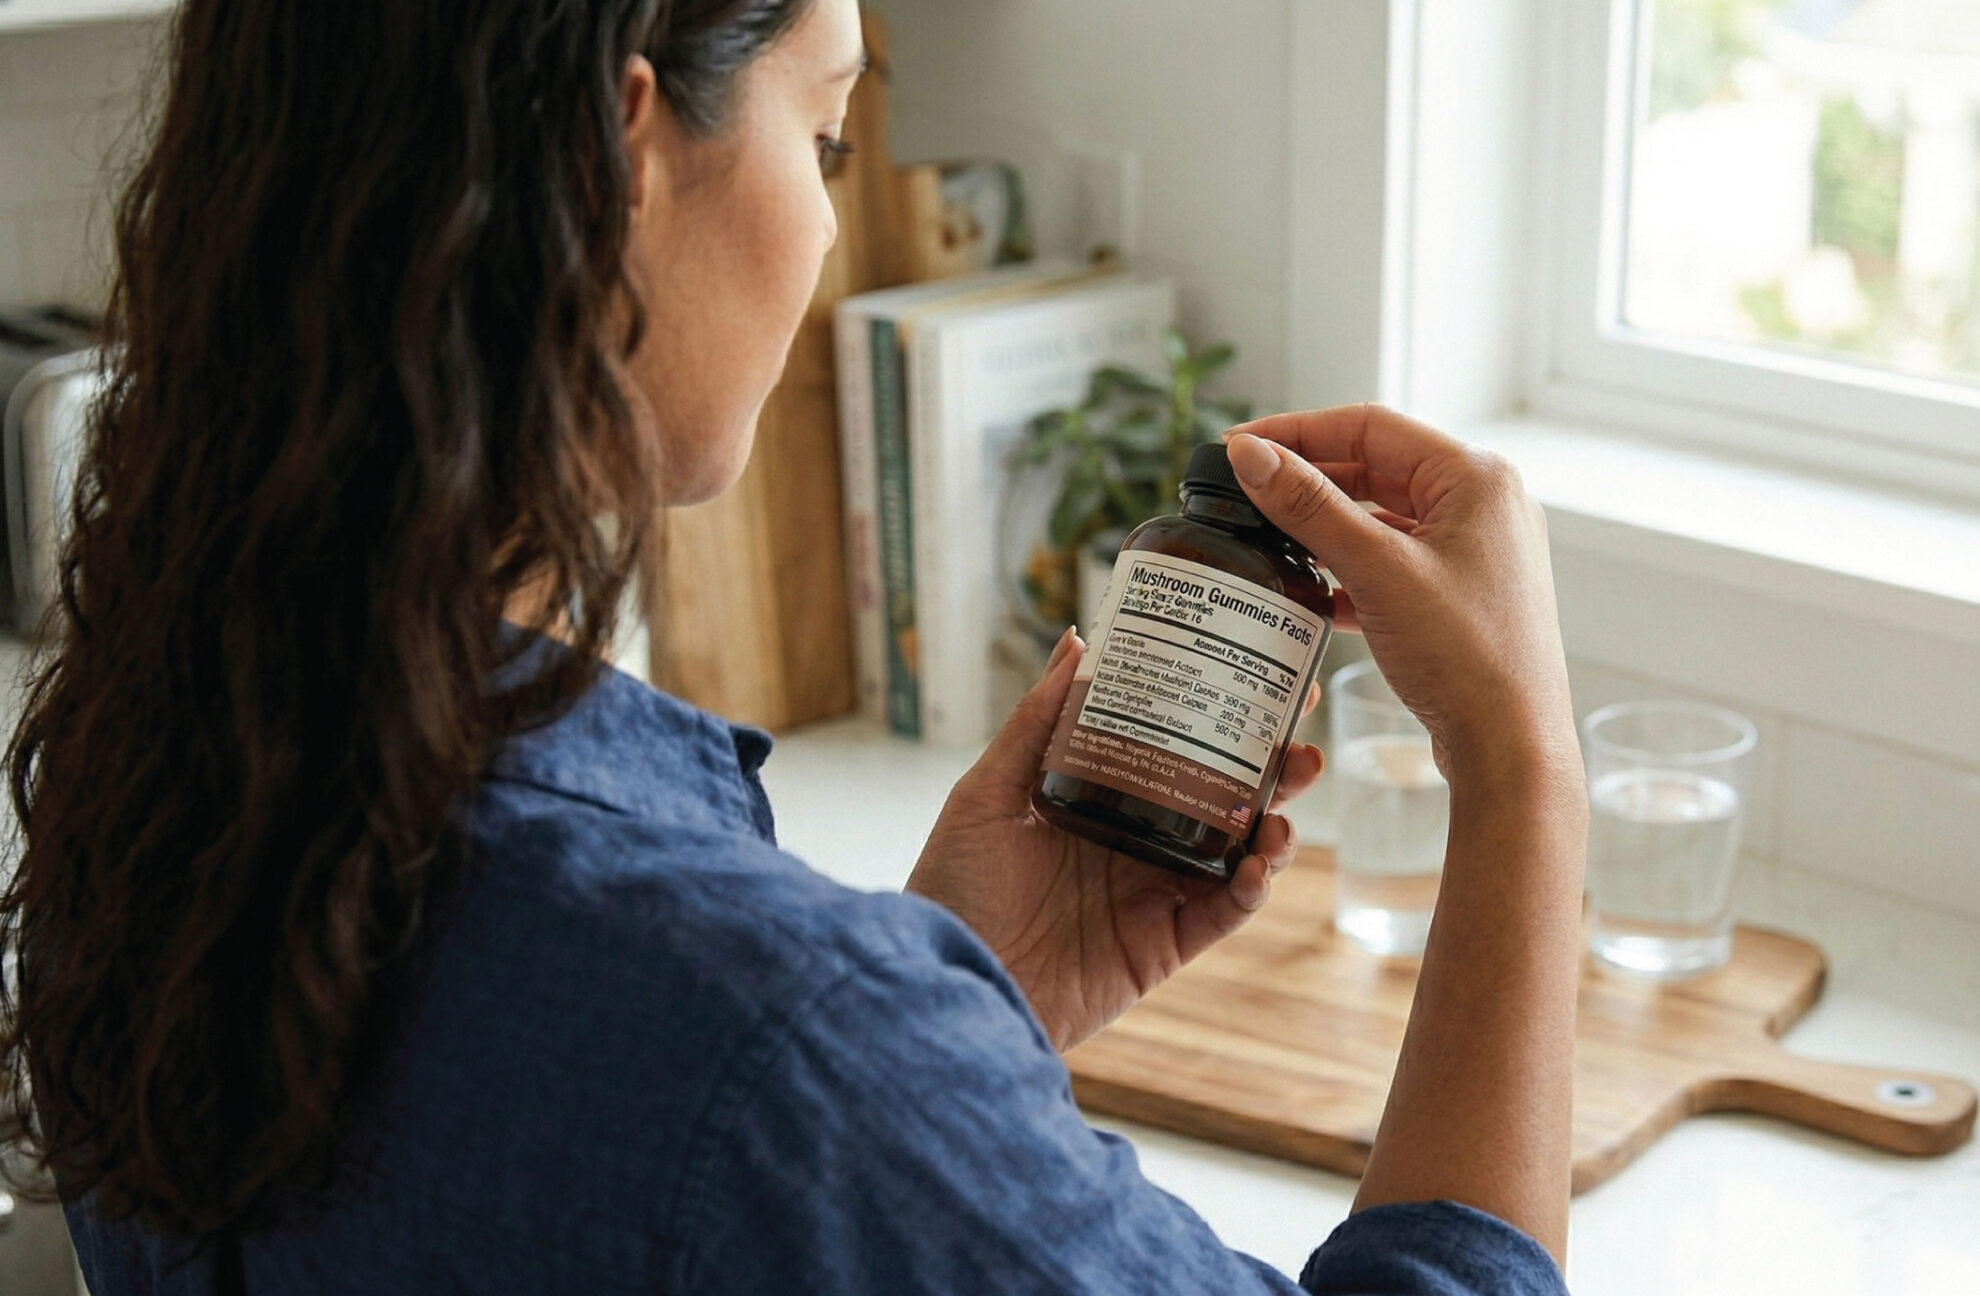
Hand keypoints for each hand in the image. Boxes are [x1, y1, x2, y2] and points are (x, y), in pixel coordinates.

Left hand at [907, 629, 1320, 1051]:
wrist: (950, 981)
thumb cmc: (953, 887)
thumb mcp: (987, 793)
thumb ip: (1036, 723)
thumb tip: (1076, 641)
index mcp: (1100, 799)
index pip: (1177, 749)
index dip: (1223, 719)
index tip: (1264, 680)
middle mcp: (1135, 843)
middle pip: (1223, 798)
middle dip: (1271, 769)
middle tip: (1301, 740)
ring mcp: (1153, 895)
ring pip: (1237, 855)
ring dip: (1275, 829)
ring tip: (1285, 808)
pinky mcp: (1161, 947)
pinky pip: (1221, 915)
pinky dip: (1249, 891)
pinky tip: (1256, 866)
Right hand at [1222, 406, 1577, 784]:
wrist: (1510, 746)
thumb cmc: (1467, 656)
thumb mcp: (1377, 571)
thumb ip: (1309, 507)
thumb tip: (1251, 456)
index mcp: (1476, 479)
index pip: (1370, 427)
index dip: (1297, 432)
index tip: (1241, 448)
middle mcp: (1484, 505)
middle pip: (1377, 468)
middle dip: (1310, 479)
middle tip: (1247, 492)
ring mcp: (1478, 551)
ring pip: (1385, 517)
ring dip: (1329, 526)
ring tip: (1272, 539)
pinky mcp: (1464, 593)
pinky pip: (1396, 561)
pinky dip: (1353, 568)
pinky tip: (1315, 593)